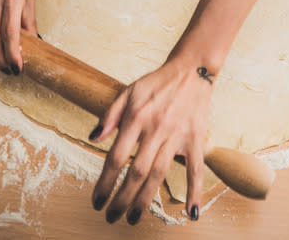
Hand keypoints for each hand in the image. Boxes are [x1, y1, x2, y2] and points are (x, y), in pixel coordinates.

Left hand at [89, 58, 213, 224]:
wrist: (192, 70)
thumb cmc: (157, 83)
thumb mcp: (128, 91)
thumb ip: (109, 115)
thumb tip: (92, 138)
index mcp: (136, 118)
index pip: (116, 157)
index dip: (105, 182)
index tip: (97, 201)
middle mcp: (156, 129)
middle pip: (136, 171)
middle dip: (122, 198)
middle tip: (111, 217)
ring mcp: (177, 135)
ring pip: (159, 173)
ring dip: (146, 199)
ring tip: (133, 218)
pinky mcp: (195, 139)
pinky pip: (195, 169)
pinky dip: (194, 190)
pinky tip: (190, 212)